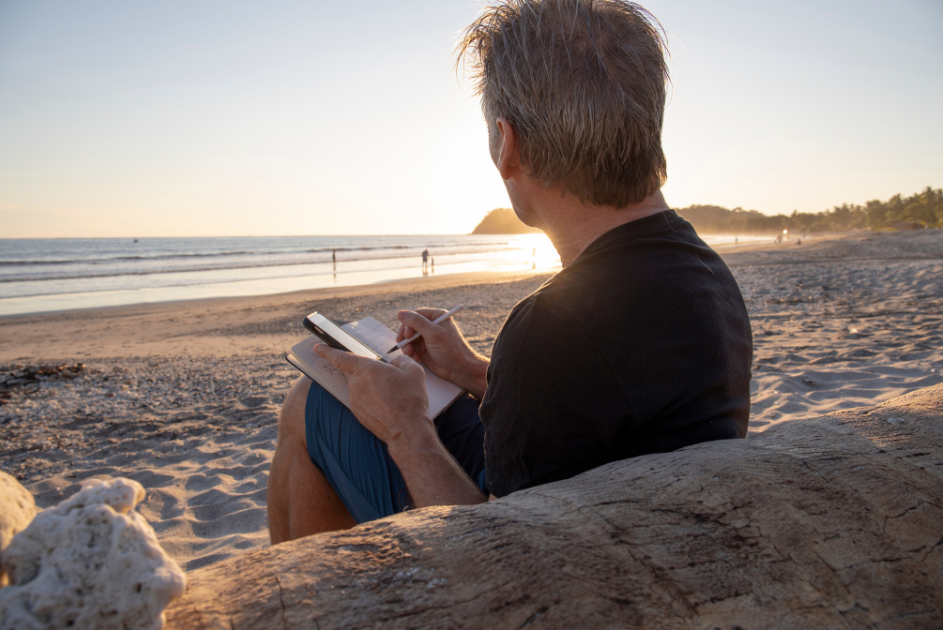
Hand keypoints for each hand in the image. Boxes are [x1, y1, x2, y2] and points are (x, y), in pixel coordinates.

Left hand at [313, 344, 431, 445]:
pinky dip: (371, 399)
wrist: (407, 431)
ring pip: (359, 386)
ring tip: (391, 394)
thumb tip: (395, 363)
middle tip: (381, 376)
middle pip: (352, 371)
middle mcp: (356, 384)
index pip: (341, 357)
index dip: (327, 351)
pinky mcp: (358, 413)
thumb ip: (400, 360)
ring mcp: (355, 400)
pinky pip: (361, 400)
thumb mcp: (413, 371)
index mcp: (367, 369)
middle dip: (362, 371)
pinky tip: (387, 405)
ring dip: (370, 387)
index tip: (317, 347)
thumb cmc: (410, 399)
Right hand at [396, 308, 488, 398]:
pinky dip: (410, 353)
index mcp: (436, 316)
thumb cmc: (450, 349)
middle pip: (409, 326)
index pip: (415, 315)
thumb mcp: (433, 333)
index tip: (406, 335)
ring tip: (410, 353)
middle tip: (402, 344)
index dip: (407, 324)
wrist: (459, 369)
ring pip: (408, 338)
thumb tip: (400, 313)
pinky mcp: (423, 349)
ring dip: (406, 346)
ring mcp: (426, 338)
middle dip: (405, 336)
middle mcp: (430, 325)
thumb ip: (416, 322)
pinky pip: (411, 348)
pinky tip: (415, 358)